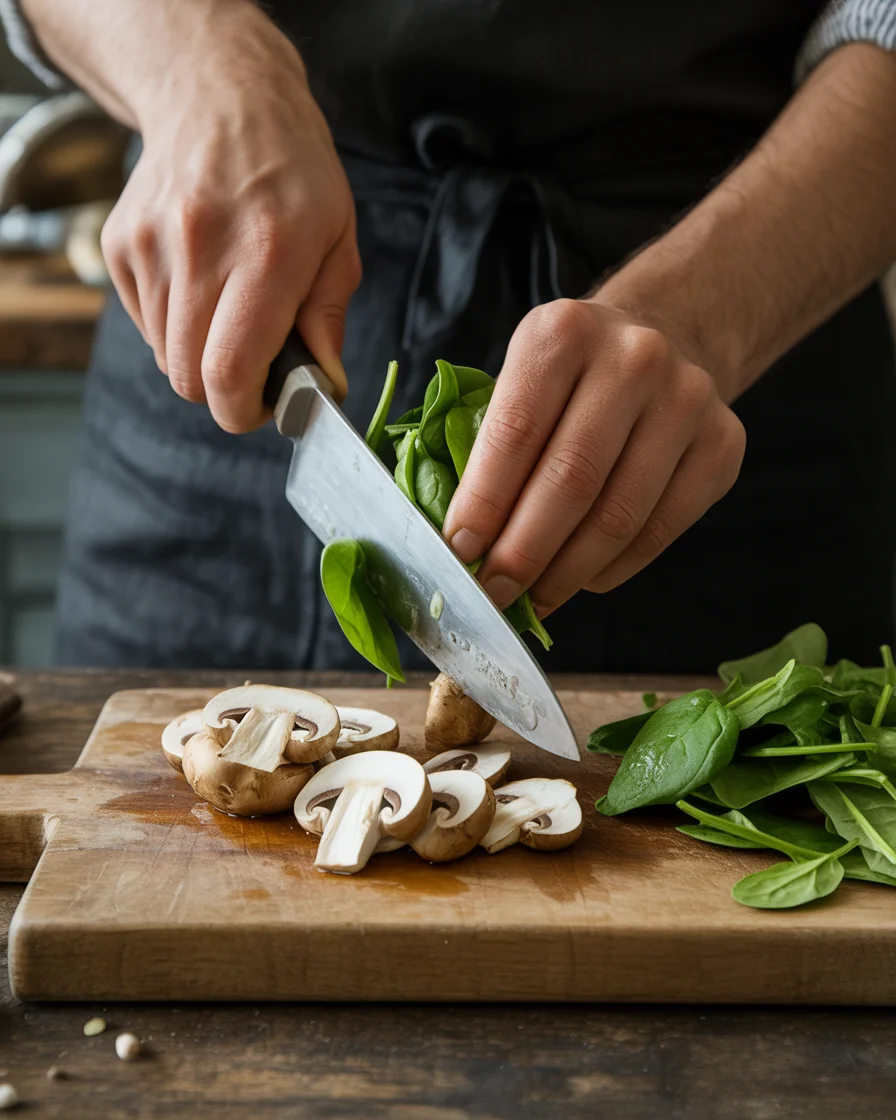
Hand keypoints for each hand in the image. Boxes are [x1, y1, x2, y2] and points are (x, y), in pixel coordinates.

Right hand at [99, 8, 358, 430]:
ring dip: (199, 357)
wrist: (220, 97)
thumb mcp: (339, 237)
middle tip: (255, 368)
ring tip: (230, 312)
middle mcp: (201, 249)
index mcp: (267, 254)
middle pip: (188, 376)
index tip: (262, 408)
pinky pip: (146, 324)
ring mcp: (152, 245)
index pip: (228, 371)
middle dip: (222, 392)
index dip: (242, 411)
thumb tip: (323, 383)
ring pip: (165, 356)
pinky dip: (175, 326)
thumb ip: (329, 316)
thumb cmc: (294, 171)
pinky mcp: (121, 243)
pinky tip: (201, 285)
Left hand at [442, 299, 745, 613]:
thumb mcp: (520, 379)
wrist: (664, 337)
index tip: (459, 553)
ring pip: (618, 516)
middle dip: (522, 552)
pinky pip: (659, 531)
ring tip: (532, 599)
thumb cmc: (570, 378)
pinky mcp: (723, 444)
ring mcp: (687, 400)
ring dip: (565, 573)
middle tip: (493, 594)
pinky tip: (581, 579)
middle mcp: (633, 358)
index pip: (515, 433)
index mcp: (563, 333)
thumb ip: (484, 443)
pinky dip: (612, 569)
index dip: (484, 503)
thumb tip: (459, 541)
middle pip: (570, 481)